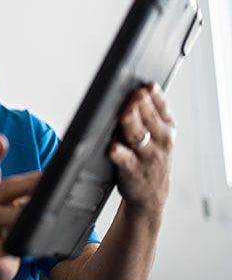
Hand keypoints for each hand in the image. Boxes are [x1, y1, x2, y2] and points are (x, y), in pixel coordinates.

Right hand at [0, 134, 38, 279]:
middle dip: (24, 183)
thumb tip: (51, 175)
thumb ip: (21, 189)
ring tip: (37, 209)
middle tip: (45, 179)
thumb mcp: (5, 206)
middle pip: (0, 191)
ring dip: (16, 211)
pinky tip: (23, 241)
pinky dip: (7, 244)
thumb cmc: (0, 228)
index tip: (0, 139)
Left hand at [109, 83, 174, 218]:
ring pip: (139, 136)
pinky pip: (125, 159)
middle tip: (134, 94)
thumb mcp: (158, 134)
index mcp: (167, 127)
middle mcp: (161, 141)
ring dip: (131, 123)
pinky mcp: (132, 170)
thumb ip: (149, 112)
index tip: (146, 86)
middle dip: (141, 105)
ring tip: (125, 112)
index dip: (154, 95)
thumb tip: (136, 88)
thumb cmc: (149, 156)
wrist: (151, 193)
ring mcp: (147, 156)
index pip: (161, 106)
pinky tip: (112, 147)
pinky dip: (118, 153)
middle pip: (149, 118)